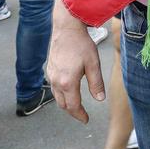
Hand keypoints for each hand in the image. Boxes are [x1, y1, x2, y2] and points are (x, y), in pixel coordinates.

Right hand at [48, 0, 104, 123]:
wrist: (66, 28)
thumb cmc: (81, 44)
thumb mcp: (93, 64)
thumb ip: (96, 83)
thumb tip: (99, 99)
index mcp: (67, 82)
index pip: (73, 106)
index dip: (80, 114)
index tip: (86, 120)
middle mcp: (55, 81)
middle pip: (63, 104)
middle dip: (72, 111)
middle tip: (82, 115)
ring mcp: (51, 75)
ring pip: (56, 97)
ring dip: (66, 103)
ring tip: (76, 105)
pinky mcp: (50, 69)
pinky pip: (53, 87)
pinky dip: (61, 94)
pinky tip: (68, 91)